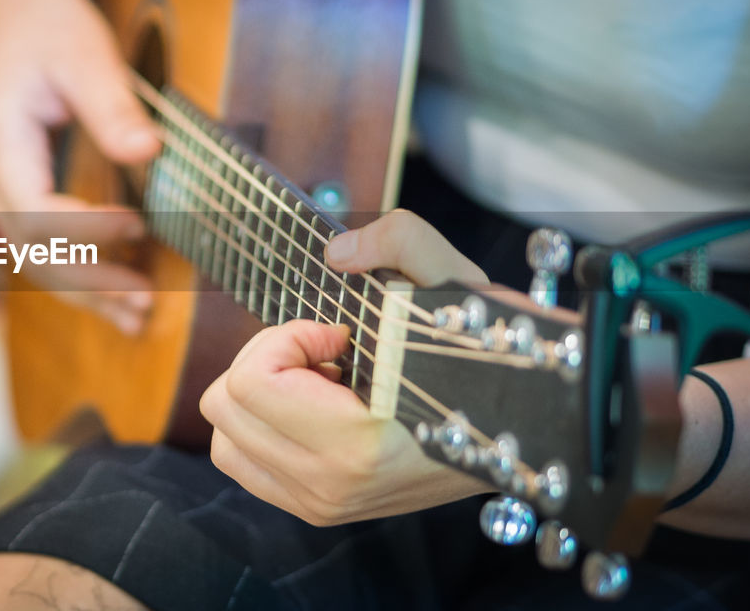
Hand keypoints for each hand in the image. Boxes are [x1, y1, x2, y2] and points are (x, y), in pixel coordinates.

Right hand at [0, 0, 161, 333]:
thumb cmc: (47, 20)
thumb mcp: (86, 54)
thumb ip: (113, 109)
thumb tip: (150, 155)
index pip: (34, 212)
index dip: (84, 233)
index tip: (136, 230)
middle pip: (30, 250)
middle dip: (87, 283)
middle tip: (143, 306)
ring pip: (31, 254)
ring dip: (82, 287)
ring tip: (135, 317)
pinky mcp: (9, 182)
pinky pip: (38, 239)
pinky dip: (75, 266)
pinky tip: (112, 287)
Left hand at [200, 210, 490, 524]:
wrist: (524, 430)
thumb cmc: (485, 356)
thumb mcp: (455, 281)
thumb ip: (399, 241)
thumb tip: (336, 254)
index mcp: (357, 444)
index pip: (252, 383)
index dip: (287, 337)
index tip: (337, 331)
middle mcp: (330, 485)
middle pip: (225, 406)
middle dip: (268, 361)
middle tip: (325, 350)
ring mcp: (322, 504)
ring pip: (225, 437)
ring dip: (261, 395)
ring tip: (321, 380)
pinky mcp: (317, 509)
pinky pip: (244, 461)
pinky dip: (263, 425)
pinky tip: (316, 406)